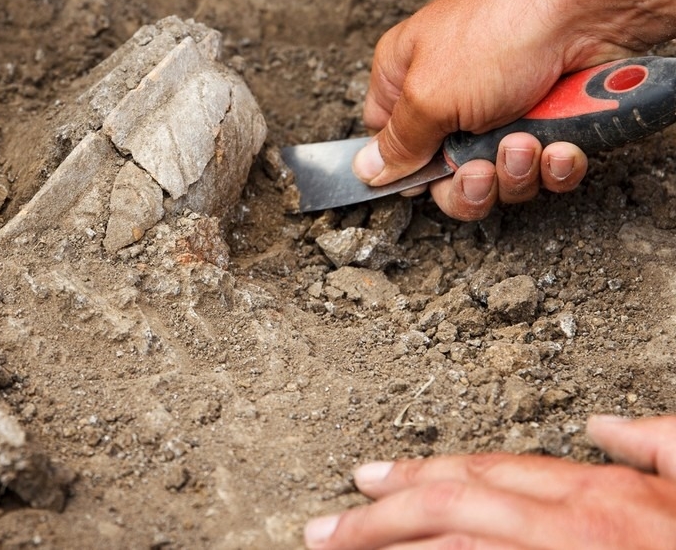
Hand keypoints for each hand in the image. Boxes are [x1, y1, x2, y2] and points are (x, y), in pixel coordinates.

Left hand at [304, 414, 675, 548]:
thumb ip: (653, 444)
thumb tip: (604, 425)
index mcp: (597, 495)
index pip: (482, 473)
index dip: (416, 474)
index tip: (367, 478)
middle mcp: (568, 528)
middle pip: (450, 506)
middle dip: (376, 517)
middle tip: (320, 528)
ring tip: (336, 549)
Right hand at [353, 0, 675, 220]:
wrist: (590, 9)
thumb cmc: (501, 29)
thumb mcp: (429, 95)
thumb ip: (397, 142)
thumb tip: (367, 170)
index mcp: (405, 77)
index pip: (387, 141)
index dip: (404, 169)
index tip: (425, 179)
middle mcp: (449, 95)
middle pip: (444, 174)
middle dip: (469, 184)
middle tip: (482, 170)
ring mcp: (501, 109)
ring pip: (498, 177)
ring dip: (515, 171)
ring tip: (527, 142)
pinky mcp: (549, 121)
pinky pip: (543, 169)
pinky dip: (554, 166)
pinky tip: (559, 146)